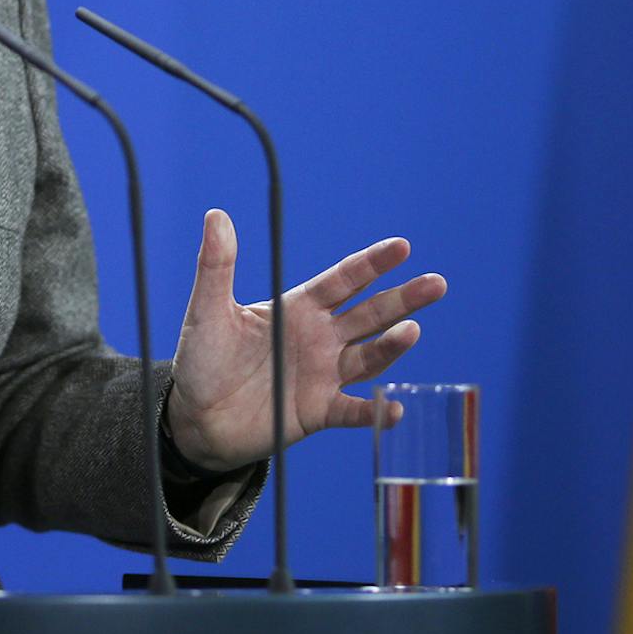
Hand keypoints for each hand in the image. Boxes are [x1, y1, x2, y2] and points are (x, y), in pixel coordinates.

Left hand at [165, 209, 444, 471]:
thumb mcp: (208, 310)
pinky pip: (352, 411)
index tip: (402, 247)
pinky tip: (394, 409)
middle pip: (370, 314)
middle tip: (437, 284)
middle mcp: (319, 338)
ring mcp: (323, 375)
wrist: (195, 418)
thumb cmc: (202, 360)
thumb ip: (217, 266)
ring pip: (368, 357)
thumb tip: (216, 216)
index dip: (373, 264)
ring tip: (411, 331)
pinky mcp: (318, 412)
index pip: (344, 280)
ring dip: (391, 346)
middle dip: (403, 299)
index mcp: (299, 308)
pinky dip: (373, 412)